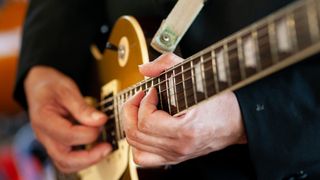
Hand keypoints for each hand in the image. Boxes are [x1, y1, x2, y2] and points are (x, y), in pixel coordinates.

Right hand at [24, 66, 111, 172]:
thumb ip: (83, 107)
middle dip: (89, 157)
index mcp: (44, 119)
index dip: (88, 132)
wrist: (40, 86)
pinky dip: (84, 159)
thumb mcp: (67, 90)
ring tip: (104, 149)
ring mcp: (49, 142)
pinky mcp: (57, 144)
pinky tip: (97, 148)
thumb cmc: (52, 86)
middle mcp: (44, 135)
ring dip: (88, 160)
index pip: (67, 135)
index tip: (102, 121)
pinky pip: (69, 160)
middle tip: (107, 147)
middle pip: (64, 158)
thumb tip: (100, 120)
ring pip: (66, 163)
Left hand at [122, 53, 246, 166]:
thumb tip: (144, 69)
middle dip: (131, 111)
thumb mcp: (198, 76)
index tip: (151, 90)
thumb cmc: (222, 103)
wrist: (239, 122)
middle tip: (140, 97)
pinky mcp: (175, 157)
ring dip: (131, 126)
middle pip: (136, 134)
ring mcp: (175, 155)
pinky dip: (137, 144)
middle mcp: (178, 147)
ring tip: (139, 112)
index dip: (143, 101)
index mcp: (185, 130)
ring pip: (136, 148)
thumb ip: (168, 64)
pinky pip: (144, 158)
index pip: (147, 122)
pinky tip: (143, 130)